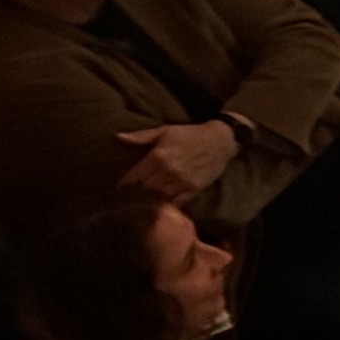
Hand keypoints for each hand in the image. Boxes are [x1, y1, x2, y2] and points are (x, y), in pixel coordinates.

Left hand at [113, 121, 240, 198]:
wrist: (221, 140)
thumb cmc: (190, 135)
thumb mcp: (165, 131)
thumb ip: (141, 136)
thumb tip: (118, 137)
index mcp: (158, 156)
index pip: (134, 177)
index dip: (124, 185)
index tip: (118, 190)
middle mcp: (169, 171)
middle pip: (144, 189)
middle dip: (134, 195)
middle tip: (125, 200)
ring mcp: (182, 181)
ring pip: (158, 197)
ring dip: (148, 202)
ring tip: (139, 206)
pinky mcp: (194, 189)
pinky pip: (176, 203)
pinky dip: (166, 206)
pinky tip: (159, 208)